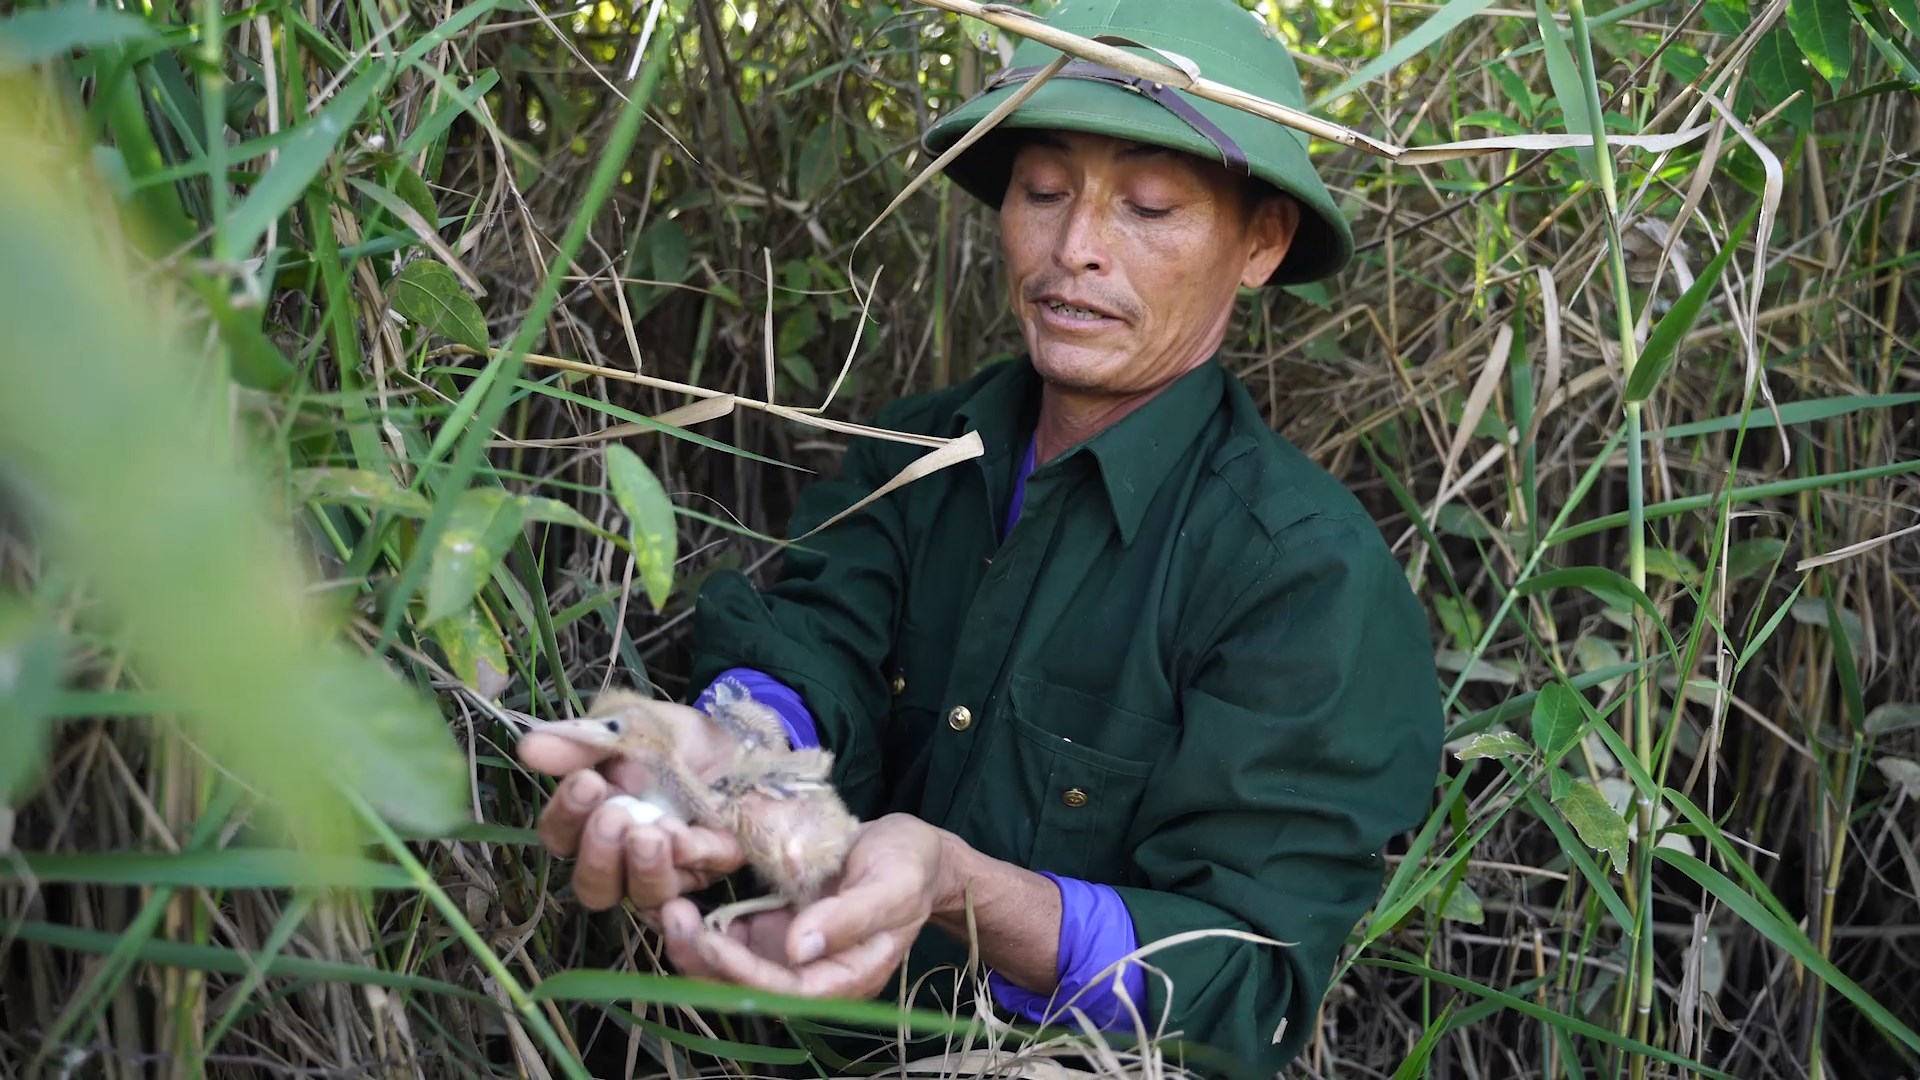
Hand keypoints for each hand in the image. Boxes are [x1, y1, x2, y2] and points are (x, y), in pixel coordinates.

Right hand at [518, 699, 748, 912]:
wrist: (736, 734)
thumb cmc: (673, 736)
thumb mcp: (628, 725)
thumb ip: (581, 740)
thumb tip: (526, 748)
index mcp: (593, 818)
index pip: (560, 837)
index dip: (565, 816)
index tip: (586, 781)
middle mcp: (624, 855)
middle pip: (594, 887)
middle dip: (599, 856)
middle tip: (614, 815)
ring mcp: (668, 869)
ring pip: (643, 898)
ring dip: (643, 868)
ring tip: (652, 832)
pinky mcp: (711, 869)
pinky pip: (694, 883)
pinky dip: (688, 860)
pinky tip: (685, 837)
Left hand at [656, 813, 953, 999]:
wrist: (912, 852)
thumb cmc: (909, 866)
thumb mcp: (891, 884)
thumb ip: (849, 917)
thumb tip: (799, 948)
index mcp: (846, 976)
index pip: (787, 991)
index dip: (743, 972)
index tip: (708, 938)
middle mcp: (812, 974)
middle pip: (748, 987)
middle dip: (704, 959)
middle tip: (671, 916)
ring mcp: (789, 952)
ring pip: (731, 966)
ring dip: (695, 943)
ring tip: (667, 906)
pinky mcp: (775, 927)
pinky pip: (732, 936)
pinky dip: (705, 922)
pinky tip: (682, 894)